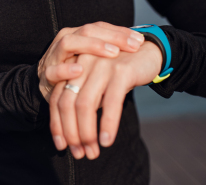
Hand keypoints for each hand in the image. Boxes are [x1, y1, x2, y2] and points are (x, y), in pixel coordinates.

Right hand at [38, 22, 144, 101]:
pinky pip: (53, 70)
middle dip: (112, 37)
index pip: (100, 27)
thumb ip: (112, 53)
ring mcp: (53, 56)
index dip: (120, 32)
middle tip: (132, 45)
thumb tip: (141, 45)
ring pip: (69, 43)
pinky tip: (80, 70)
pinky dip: (65, 69)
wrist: (50, 88)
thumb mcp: (94, 62)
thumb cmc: (78, 73)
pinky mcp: (46, 74)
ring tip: (112, 52)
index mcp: (77, 34)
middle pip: (88, 31)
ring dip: (91, 46)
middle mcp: (65, 40)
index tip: (140, 40)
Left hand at [49, 40, 162, 159]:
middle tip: (80, 153)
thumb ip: (83, 101)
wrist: (148, 52)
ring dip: (87, 133)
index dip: (57, 125)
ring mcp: (100, 66)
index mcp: (73, 68)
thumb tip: (74, 136)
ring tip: (93, 152)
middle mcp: (82, 65)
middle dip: (71, 133)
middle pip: (67, 103)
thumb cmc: (119, 73)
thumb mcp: (97, 84)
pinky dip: (107, 124)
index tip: (61, 146)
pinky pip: (111, 102)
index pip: (57, 99)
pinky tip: (107, 140)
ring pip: (85, 104)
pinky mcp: (121, 71)